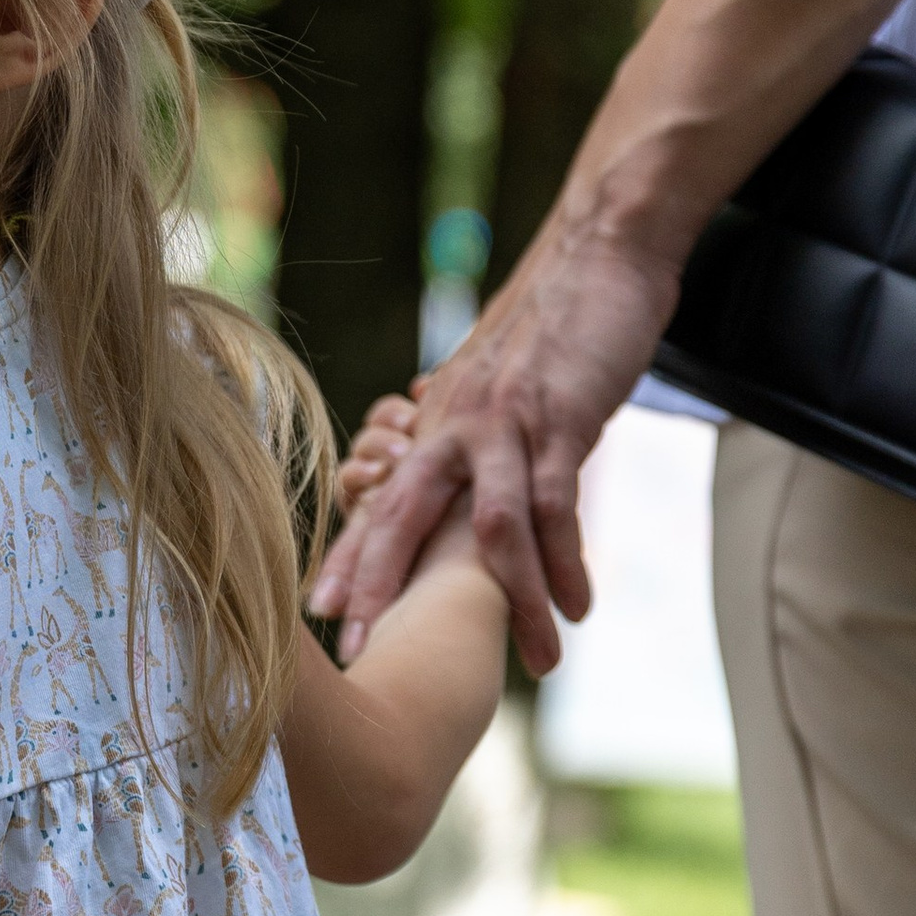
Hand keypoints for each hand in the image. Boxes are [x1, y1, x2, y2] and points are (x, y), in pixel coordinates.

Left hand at [309, 214, 679, 674]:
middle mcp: (454, 424)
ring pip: (492, 528)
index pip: (381, 498)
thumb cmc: (547, 323)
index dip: (350, 554)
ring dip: (513, 601)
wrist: (599, 251)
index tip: (315, 610)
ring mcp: (506, 422)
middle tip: (362, 649)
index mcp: (435, 421)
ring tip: (538, 664)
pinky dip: (566, 562)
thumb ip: (464, 427)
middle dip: (380, 584)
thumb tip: (444, 466)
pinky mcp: (562, 418)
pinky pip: (558, 505)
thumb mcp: (490, 381)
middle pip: (404, 515)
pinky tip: (577, 606)